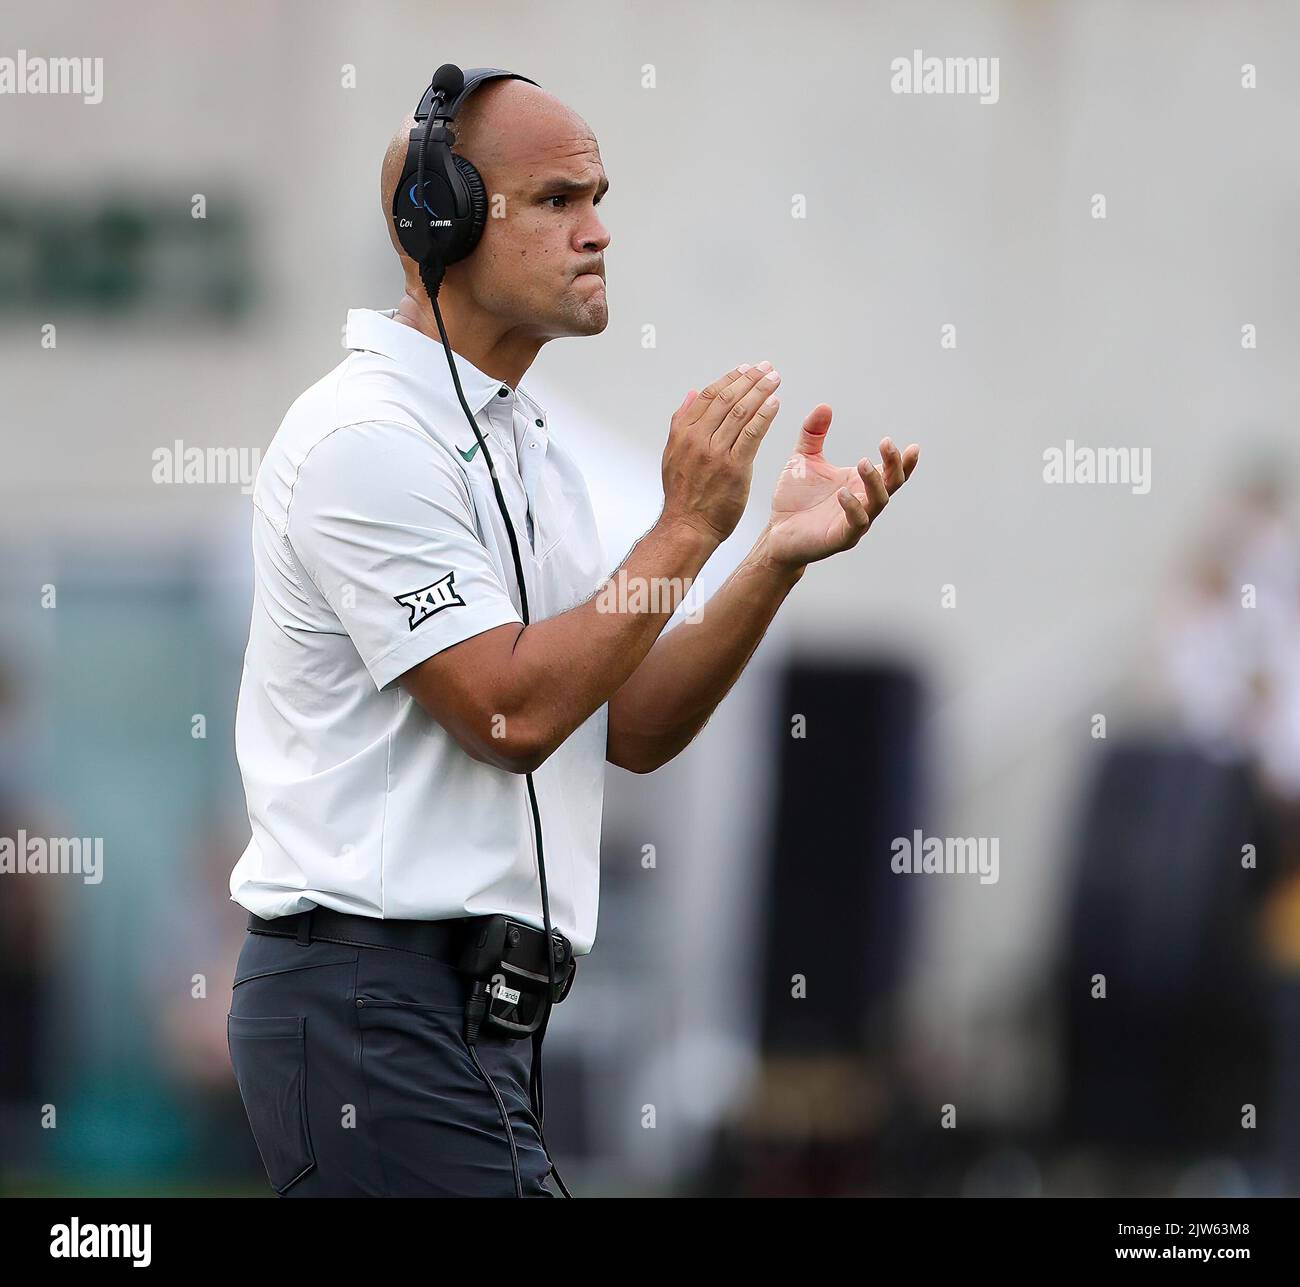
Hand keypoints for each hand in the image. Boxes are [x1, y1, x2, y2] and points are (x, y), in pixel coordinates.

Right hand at [660, 361, 782, 544]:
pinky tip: (774, 403)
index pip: (708, 396)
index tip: (746, 369)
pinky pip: (751, 434)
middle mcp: (697, 439)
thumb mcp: (672, 455)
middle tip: (766, 368)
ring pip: (740, 412)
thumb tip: (691, 394)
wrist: (687, 528)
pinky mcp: (733, 468)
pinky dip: (764, 415)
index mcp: (683, 434)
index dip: (729, 379)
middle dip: (749, 380)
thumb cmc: (683, 496)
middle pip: (726, 399)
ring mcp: (715, 453)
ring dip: (760, 391)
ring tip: (774, 379)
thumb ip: (681, 423)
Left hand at [762, 404, 918, 569]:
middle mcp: (863, 502)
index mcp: (859, 484)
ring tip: (864, 463)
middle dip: (895, 465)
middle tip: (886, 444)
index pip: (890, 472)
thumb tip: (824, 406)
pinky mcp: (840, 538)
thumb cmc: (794, 499)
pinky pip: (855, 523)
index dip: (903, 461)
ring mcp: (854, 522)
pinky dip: (853, 508)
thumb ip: (813, 434)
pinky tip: (843, 493)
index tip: (913, 446)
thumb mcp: (803, 459)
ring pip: (877, 503)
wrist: (776, 532)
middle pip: (891, 485)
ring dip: (874, 482)